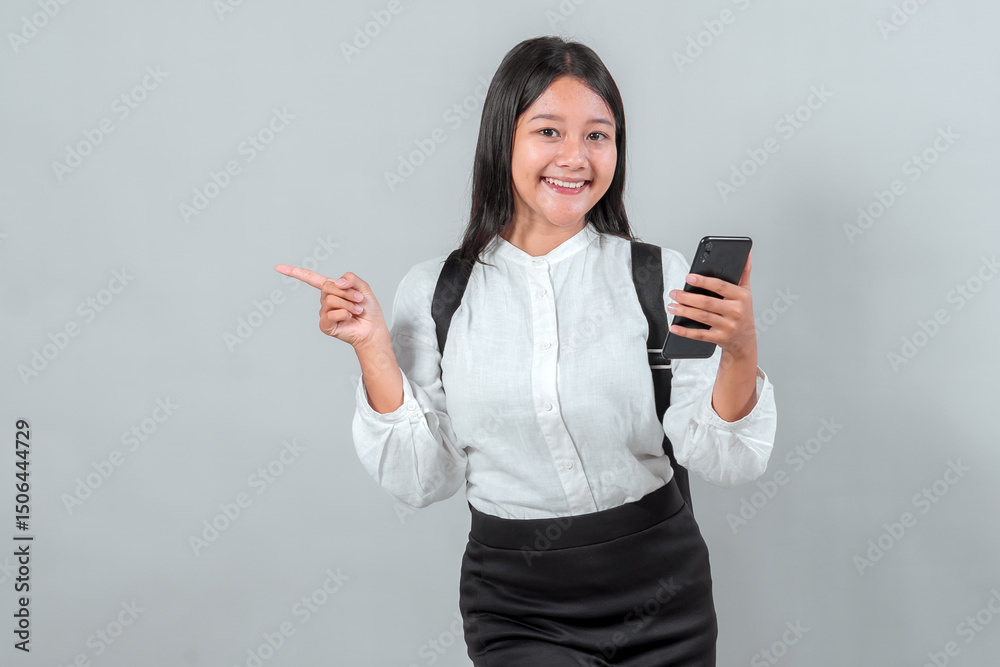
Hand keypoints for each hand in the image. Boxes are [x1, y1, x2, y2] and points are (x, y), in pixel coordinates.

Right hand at [273, 265, 388, 348]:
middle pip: (328, 287)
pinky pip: (332, 314)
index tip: (278, 268)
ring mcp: (324, 313)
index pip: (310, 278)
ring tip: (357, 310)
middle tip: (358, 299)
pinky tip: (350, 318)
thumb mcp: (363, 288)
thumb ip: (351, 278)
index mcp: (331, 289)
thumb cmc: (368, 309)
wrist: (373, 328)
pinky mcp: (325, 325)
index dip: (294, 272)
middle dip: (347, 292)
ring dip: (349, 304)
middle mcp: (325, 300)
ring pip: (332, 300)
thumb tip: (337, 282)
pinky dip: (345, 314)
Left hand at [666, 250, 755, 359]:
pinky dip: (685, 332)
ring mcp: (728, 326)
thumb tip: (746, 253)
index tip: (689, 277)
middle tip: (674, 293)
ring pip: (702, 317)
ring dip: (684, 311)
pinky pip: (700, 335)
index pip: (720, 286)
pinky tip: (674, 327)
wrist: (745, 340)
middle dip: (687, 297)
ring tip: (671, 306)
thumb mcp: (746, 292)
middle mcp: (735, 311)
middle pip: (707, 302)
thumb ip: (744, 272)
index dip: (703, 281)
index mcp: (741, 297)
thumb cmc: (743, 312)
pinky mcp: (720, 338)